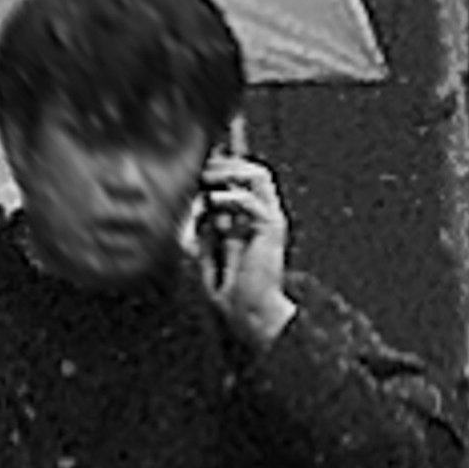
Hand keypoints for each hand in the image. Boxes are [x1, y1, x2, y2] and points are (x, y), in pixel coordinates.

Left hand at [190, 151, 293, 343]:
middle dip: (227, 161)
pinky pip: (253, 202)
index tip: (207, 152)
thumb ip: (206, 235)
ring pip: (258, 177)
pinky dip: (232, 197)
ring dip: (232, 171)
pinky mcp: (271, 231)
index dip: (229, 161)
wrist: (250, 314)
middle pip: (253, 170)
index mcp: (253, 220)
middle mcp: (265, 216)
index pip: (245, 179)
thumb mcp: (210, 257)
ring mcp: (270, 221)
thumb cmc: (233, 293)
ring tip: (208, 176)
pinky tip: (214, 202)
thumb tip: (198, 210)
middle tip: (202, 165)